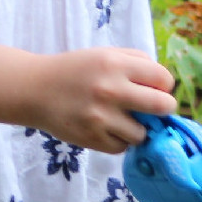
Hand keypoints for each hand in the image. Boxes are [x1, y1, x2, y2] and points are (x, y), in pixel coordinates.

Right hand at [26, 47, 175, 153]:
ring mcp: (101, 117)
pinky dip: (119, 140)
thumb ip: (137, 62)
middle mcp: (110, 90)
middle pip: (163, 106)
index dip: (164, 85)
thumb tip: (166, 85)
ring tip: (122, 119)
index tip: (156, 89)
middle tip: (153, 109)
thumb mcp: (105, 54)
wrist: (35, 90)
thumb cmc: (76, 71)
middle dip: (163, 109)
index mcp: (115, 64)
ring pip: (143, 133)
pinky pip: (122, 147)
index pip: (163, 78)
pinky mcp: (92, 139)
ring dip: (137, 128)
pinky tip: (106, 128)